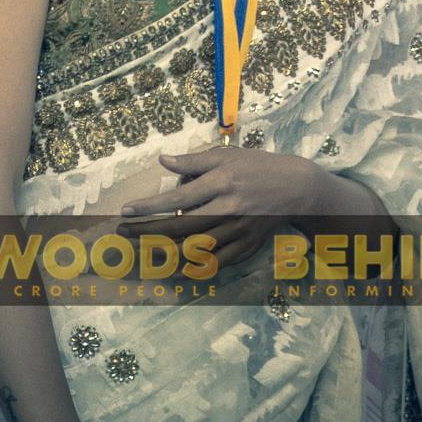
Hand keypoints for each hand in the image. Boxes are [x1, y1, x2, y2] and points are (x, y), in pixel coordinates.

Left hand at [117, 146, 330, 268]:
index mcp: (222, 182)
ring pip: (197, 247)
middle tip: (125, 232)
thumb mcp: (227, 156)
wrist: (296, 188)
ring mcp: (239, 230)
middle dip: (149, 231)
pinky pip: (218, 261)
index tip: (127, 211)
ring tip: (143, 250)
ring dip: (166, 251)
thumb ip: (193, 161)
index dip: (149, 206)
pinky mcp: (248, 245)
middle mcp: (229, 208)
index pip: (177, 197)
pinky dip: (197, 265)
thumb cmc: (257, 167)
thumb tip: (162, 161)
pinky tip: (178, 265)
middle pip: (182, 225)